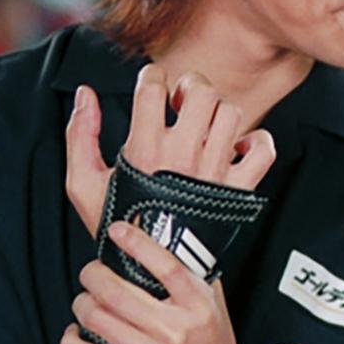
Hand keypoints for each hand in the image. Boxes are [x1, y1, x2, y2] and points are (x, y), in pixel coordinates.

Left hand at [59, 221, 236, 343]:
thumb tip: (165, 240)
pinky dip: (73, 338)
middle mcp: (173, 330)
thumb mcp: (213, 303)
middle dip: (93, 274)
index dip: (138, 244)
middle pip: (117, 293)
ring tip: (86, 300)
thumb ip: (192, 276)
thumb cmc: (211, 340)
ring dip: (82, 304)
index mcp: (197, 305)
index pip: (166, 266)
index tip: (118, 229)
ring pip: (96, 319)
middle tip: (92, 270)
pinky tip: (79, 332)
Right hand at [64, 64, 275, 235]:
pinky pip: (263, 150)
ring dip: (219, 112)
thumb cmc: (119, 222)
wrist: (152, 268)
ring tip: (205, 125)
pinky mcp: (239, 187)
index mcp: (145, 149)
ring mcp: (215, 170)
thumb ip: (80, 135)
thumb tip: (84, 94)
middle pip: (202, 92)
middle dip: (191, 87)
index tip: (152, 85)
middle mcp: (184, 154)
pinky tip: (237, 146)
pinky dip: (257, 142)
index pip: (154, 86)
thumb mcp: (83, 183)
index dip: (152, 76)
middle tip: (182, 101)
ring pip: (231, 113)